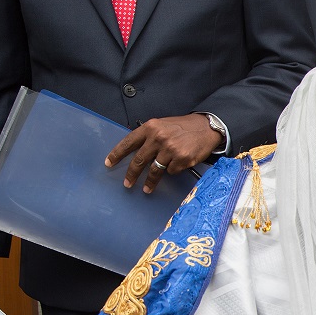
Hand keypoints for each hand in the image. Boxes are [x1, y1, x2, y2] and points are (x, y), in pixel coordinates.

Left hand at [106, 114, 221, 193]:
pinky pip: (171, 171)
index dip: (117, 154)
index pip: (128, 142)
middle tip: (127, 183)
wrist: (206, 127)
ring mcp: (170, 150)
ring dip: (150, 182)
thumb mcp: (162, 125)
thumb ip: (149, 136)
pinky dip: (172, 171)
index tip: (109, 163)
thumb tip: (135, 153)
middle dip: (131, 174)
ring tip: (146, 188)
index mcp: (151, 127)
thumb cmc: (183, 127)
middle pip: (139, 161)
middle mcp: (159, 138)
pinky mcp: (182, 160)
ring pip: (155, 171)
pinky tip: (177, 165)